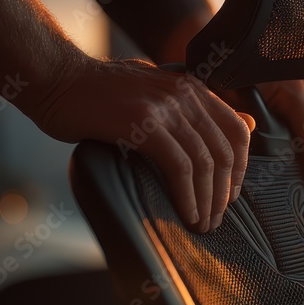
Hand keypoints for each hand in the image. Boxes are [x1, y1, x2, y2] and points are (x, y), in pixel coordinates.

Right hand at [35, 58, 253, 233]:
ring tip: (203, 225)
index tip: (229, 195)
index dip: (241, 167)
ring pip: (205, 162)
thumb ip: (195, 109)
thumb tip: (248, 122)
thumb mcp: (155, 93)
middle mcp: (185, 94)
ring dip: (208, 201)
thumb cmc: (98, 94)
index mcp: (192, 88)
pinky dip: (188, 196)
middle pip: (225, 151)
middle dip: (224, 192)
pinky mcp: (144, 123)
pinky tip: (187, 215)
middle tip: (216, 219)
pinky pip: (180, 167)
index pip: (237, 130)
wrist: (55, 79)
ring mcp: (165, 107)